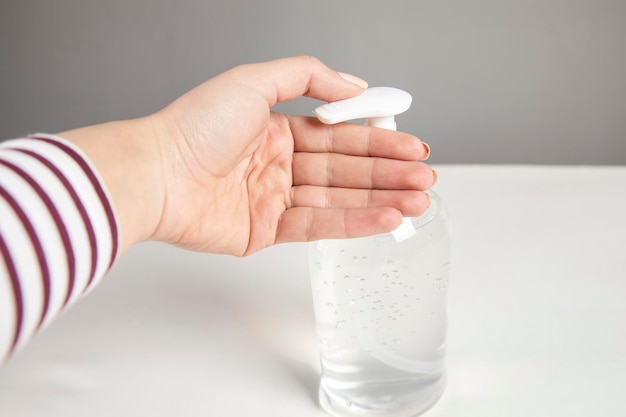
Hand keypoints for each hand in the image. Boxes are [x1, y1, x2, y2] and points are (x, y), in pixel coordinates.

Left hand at [62, 56, 434, 256]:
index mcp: (277, 129)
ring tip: (419, 201)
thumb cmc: (195, 126)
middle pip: (345, 169)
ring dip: (381, 199)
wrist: (156, 174)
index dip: (378, 140)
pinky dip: (354, 222)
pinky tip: (386, 218)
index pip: (340, 136)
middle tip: (426, 178)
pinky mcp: (266, 231)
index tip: (413, 146)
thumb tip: (355, 87)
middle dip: (388, 173)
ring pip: (338, 198)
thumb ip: (308, 77)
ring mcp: (274, 198)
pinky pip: (319, 226)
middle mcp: (278, 164)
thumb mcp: (254, 80)